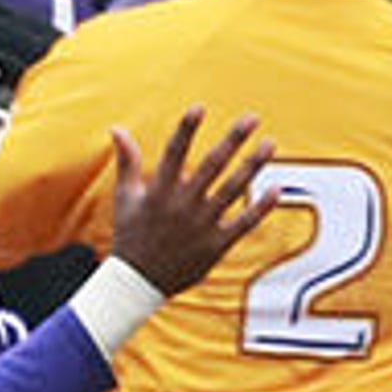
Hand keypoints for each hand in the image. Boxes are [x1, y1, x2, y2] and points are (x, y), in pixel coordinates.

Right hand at [105, 107, 274, 294]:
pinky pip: (242, 223)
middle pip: (211, 166)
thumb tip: (116, 128)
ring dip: (252, 165)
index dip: (186, 130)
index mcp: (159, 191)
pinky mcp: (215, 245)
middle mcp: (182, 205)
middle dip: (232, 140)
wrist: (136, 283)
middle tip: (252, 118)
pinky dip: (260, 208)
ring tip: (269, 144)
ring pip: (232, 190)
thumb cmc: (131, 235)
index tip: (199, 108)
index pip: (174, 153)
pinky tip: (276, 189)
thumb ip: (127, 161)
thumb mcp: (125, 198)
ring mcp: (201, 225)